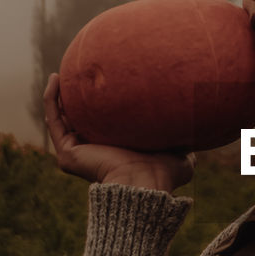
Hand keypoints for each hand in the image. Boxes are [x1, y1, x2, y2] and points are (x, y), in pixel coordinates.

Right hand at [43, 73, 195, 192]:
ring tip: (62, 72)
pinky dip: (51, 99)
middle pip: (78, 120)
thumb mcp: (180, 152)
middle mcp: (93, 152)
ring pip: (62, 118)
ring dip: (59, 95)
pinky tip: (55, 78)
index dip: (101, 104)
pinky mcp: (67, 152)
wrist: (145, 183)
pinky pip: (54, 120)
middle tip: (79, 74)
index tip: (106, 82)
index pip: (103, 124)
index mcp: (115, 150)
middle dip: (76, 98)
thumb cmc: (164, 172)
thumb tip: (203, 124)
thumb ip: (186, 139)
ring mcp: (77, 153)